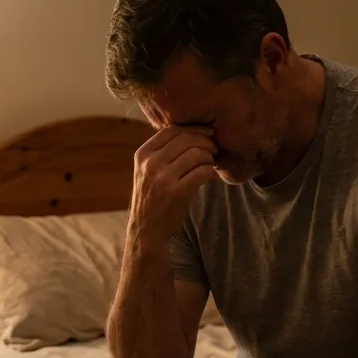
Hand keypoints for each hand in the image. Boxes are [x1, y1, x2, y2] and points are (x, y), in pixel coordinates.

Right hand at [130, 126, 217, 245]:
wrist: (147, 230)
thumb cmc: (152, 198)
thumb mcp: (147, 171)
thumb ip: (162, 152)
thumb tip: (191, 132)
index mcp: (143, 154)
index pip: (171, 129)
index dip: (193, 127)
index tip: (207, 131)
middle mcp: (151, 163)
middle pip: (186, 138)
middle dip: (205, 141)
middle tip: (214, 148)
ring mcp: (163, 178)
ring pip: (196, 153)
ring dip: (209, 156)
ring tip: (211, 163)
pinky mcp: (176, 192)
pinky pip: (202, 171)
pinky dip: (210, 171)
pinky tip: (211, 175)